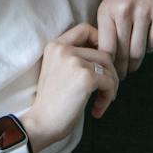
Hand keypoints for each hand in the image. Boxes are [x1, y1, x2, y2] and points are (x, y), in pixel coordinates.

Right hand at [23, 22, 120, 152]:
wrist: (41, 124)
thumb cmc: (52, 102)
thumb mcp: (58, 70)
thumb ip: (75, 57)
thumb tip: (107, 54)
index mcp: (55, 45)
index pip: (85, 28)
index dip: (100, 41)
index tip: (102, 62)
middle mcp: (63, 49)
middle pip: (103, 52)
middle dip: (110, 73)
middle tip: (105, 91)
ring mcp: (74, 61)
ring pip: (109, 67)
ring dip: (111, 86)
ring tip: (102, 101)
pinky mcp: (85, 77)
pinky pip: (109, 82)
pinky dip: (108, 96)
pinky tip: (97, 109)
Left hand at [96, 0, 152, 76]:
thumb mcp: (113, 2)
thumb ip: (108, 25)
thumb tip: (105, 56)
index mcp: (106, 10)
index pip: (105, 48)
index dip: (107, 65)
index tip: (108, 73)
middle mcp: (123, 13)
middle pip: (122, 53)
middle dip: (121, 69)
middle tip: (121, 77)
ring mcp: (143, 14)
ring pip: (138, 51)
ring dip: (136, 63)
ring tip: (133, 67)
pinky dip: (150, 48)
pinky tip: (147, 47)